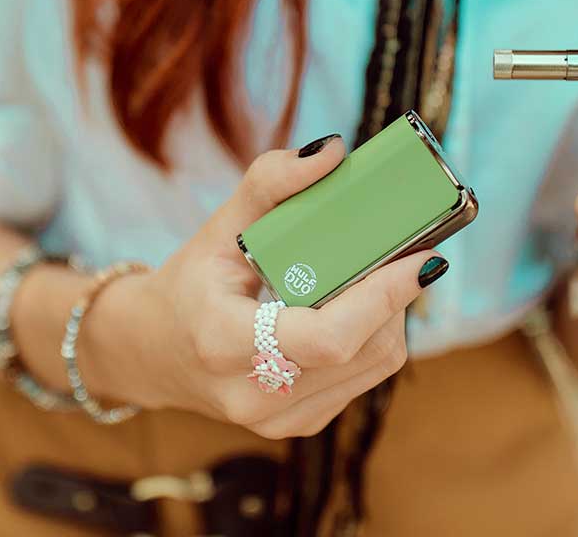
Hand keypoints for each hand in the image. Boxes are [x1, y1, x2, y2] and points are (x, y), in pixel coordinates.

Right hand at [88, 135, 440, 438]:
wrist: (155, 352)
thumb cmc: (192, 282)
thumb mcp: (218, 226)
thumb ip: (271, 183)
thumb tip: (332, 152)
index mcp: (222, 341)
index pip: (325, 337)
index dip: (381, 297)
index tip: (422, 257)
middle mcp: (252, 394)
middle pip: (362, 348)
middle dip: (394, 296)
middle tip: (406, 251)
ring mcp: (277, 420)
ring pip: (374, 366)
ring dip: (390, 316)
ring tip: (380, 275)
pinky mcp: (297, 425)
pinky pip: (363, 380)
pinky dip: (373, 339)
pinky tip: (357, 309)